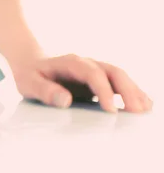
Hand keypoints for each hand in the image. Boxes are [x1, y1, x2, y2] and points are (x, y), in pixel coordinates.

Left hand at [11, 54, 152, 112]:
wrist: (30, 63)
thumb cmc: (30, 75)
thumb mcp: (29, 83)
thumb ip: (45, 91)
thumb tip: (65, 100)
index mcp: (70, 62)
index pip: (91, 73)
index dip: (103, 90)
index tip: (110, 110)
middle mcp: (86, 63)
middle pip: (112, 71)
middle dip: (126, 90)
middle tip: (136, 111)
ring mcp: (94, 69)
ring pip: (119, 76)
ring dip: (133, 91)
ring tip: (144, 109)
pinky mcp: (98, 79)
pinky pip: (118, 82)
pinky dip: (131, 91)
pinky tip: (143, 103)